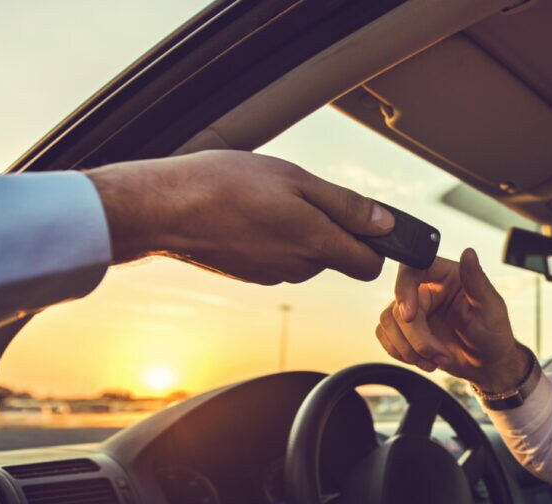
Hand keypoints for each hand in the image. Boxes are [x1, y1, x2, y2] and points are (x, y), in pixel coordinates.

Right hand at [86, 150, 393, 282]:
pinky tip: (250, 213)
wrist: (164, 209)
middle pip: (338, 257)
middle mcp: (299, 269)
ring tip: (269, 199)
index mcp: (316, 245)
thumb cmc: (227, 185)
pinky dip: (275, 237)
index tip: (366, 221)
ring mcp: (273, 275)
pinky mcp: (251, 275)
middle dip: (333, 230)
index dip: (376, 244)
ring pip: (307, 255)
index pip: (369, 266)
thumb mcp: (295, 180)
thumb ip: (346, 206)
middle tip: (303, 194)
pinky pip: (279, 257)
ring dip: (301, 231)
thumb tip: (387, 224)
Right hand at [376, 248, 528, 390]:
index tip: (410, 316)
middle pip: (398, 305)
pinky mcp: (406, 330)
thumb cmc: (494, 334)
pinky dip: (402, 353)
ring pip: (389, 322)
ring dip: (409, 349)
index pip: (412, 269)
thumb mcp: (491, 308)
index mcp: (446, 276)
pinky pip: (386, 336)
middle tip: (438, 354)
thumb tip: (469, 253)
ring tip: (436, 359)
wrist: (487, 365)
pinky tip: (425, 360)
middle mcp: (426, 289)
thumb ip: (477, 281)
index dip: (404, 290)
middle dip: (416, 337)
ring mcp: (415, 310)